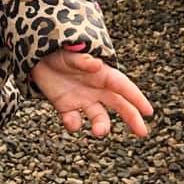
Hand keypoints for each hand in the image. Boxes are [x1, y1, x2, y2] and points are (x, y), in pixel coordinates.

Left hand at [31, 48, 152, 138]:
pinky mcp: (66, 107)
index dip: (136, 98)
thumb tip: (96, 64)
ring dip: (102, 125)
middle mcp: (95, 89)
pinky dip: (73, 124)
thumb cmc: (57, 52)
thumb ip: (82, 60)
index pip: (123, 86)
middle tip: (141, 132)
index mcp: (101, 74)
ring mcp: (82, 99)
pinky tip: (71, 122)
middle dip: (131, 117)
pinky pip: (73, 120)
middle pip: (119, 105)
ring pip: (99, 116)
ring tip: (100, 132)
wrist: (35, 58)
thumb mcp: (68, 54)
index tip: (148, 111)